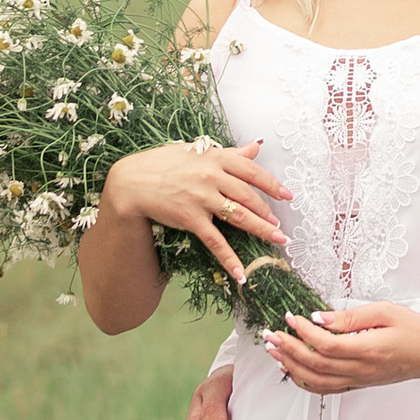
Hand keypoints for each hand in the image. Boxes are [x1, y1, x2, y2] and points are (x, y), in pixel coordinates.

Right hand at [106, 135, 292, 288]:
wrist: (131, 182)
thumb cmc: (163, 164)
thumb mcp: (197, 151)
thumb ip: (229, 152)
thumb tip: (256, 146)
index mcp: (215, 157)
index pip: (252, 171)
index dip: (273, 185)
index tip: (288, 196)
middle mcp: (212, 176)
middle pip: (249, 196)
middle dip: (268, 212)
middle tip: (281, 226)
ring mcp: (202, 198)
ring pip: (240, 217)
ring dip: (261, 230)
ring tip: (277, 240)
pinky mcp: (191, 218)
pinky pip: (215, 241)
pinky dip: (229, 259)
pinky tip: (240, 273)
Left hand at [268, 300, 419, 391]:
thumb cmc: (412, 329)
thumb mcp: (385, 312)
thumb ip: (350, 317)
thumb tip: (320, 317)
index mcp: (367, 350)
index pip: (325, 344)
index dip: (303, 332)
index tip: (291, 317)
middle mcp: (361, 370)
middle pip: (315, 363)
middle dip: (288, 348)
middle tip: (271, 334)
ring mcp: (358, 380)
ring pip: (316, 380)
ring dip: (291, 365)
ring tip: (274, 351)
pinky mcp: (358, 384)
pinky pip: (326, 388)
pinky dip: (305, 381)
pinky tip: (293, 369)